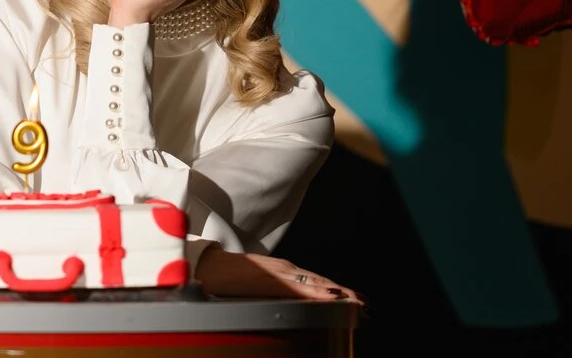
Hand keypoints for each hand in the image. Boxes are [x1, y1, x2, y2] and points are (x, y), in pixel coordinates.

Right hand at [194, 247, 362, 303]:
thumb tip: (284, 307)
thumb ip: (271, 291)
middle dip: (345, 295)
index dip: (337, 292)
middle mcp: (284, 270)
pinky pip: (297, 288)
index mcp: (282, 272)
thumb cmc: (227, 277)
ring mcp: (278, 274)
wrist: (204, 265)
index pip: (315, 283)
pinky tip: (330, 297)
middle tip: (367, 306)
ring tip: (357, 304)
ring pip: (314, 285)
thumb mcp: (255, 284)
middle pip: (320, 283)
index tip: (356, 301)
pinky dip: (316, 293)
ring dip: (337, 294)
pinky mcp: (270, 280)